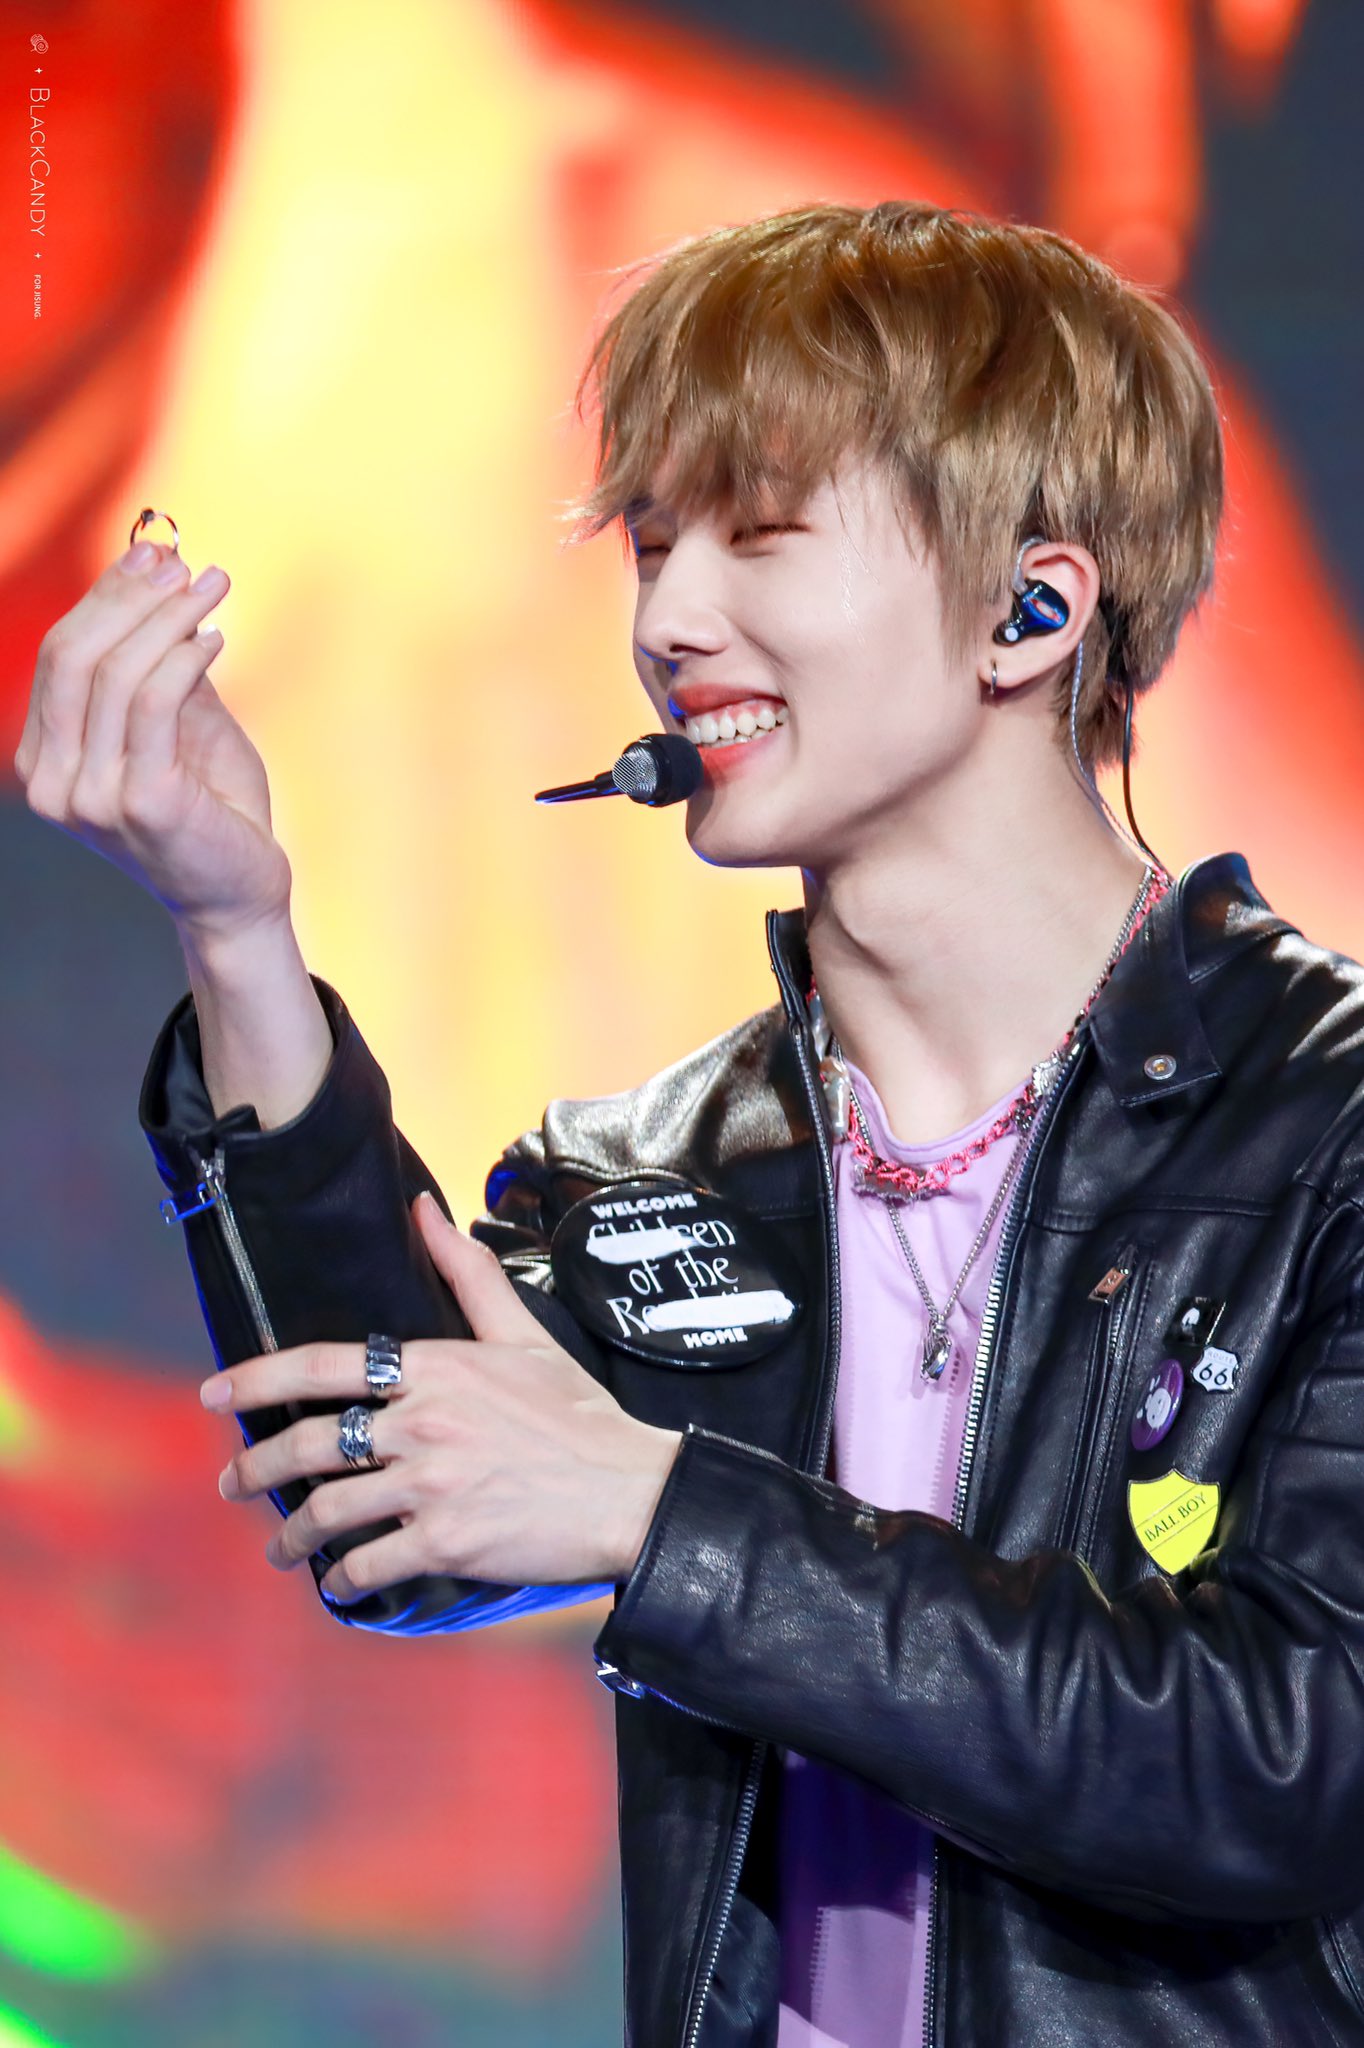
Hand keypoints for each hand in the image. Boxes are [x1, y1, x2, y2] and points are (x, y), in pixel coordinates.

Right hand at [16, 538, 292, 945]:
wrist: (240, 895)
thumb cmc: (213, 811)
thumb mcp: (180, 727)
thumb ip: (159, 667)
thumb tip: (161, 578)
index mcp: (45, 761)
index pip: (59, 657)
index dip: (104, 596)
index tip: (151, 552)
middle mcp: (53, 781)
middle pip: (73, 656)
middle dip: (128, 596)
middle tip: (181, 562)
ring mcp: (90, 796)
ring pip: (114, 673)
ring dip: (167, 617)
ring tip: (212, 589)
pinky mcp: (141, 802)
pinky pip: (154, 703)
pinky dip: (184, 657)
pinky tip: (215, 639)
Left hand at [206, 1192, 683, 1600]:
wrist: (629, 1490)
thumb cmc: (578, 1414)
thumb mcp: (522, 1335)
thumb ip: (467, 1272)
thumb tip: (424, 1208)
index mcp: (435, 1367)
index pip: (324, 1366)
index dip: (257, 1379)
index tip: (214, 1394)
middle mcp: (422, 1421)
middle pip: (310, 1444)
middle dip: (256, 1469)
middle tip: (233, 1484)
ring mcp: (430, 1484)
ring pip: (329, 1510)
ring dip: (293, 1537)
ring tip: (282, 1549)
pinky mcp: (445, 1541)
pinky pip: (368, 1564)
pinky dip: (342, 1580)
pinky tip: (338, 1584)